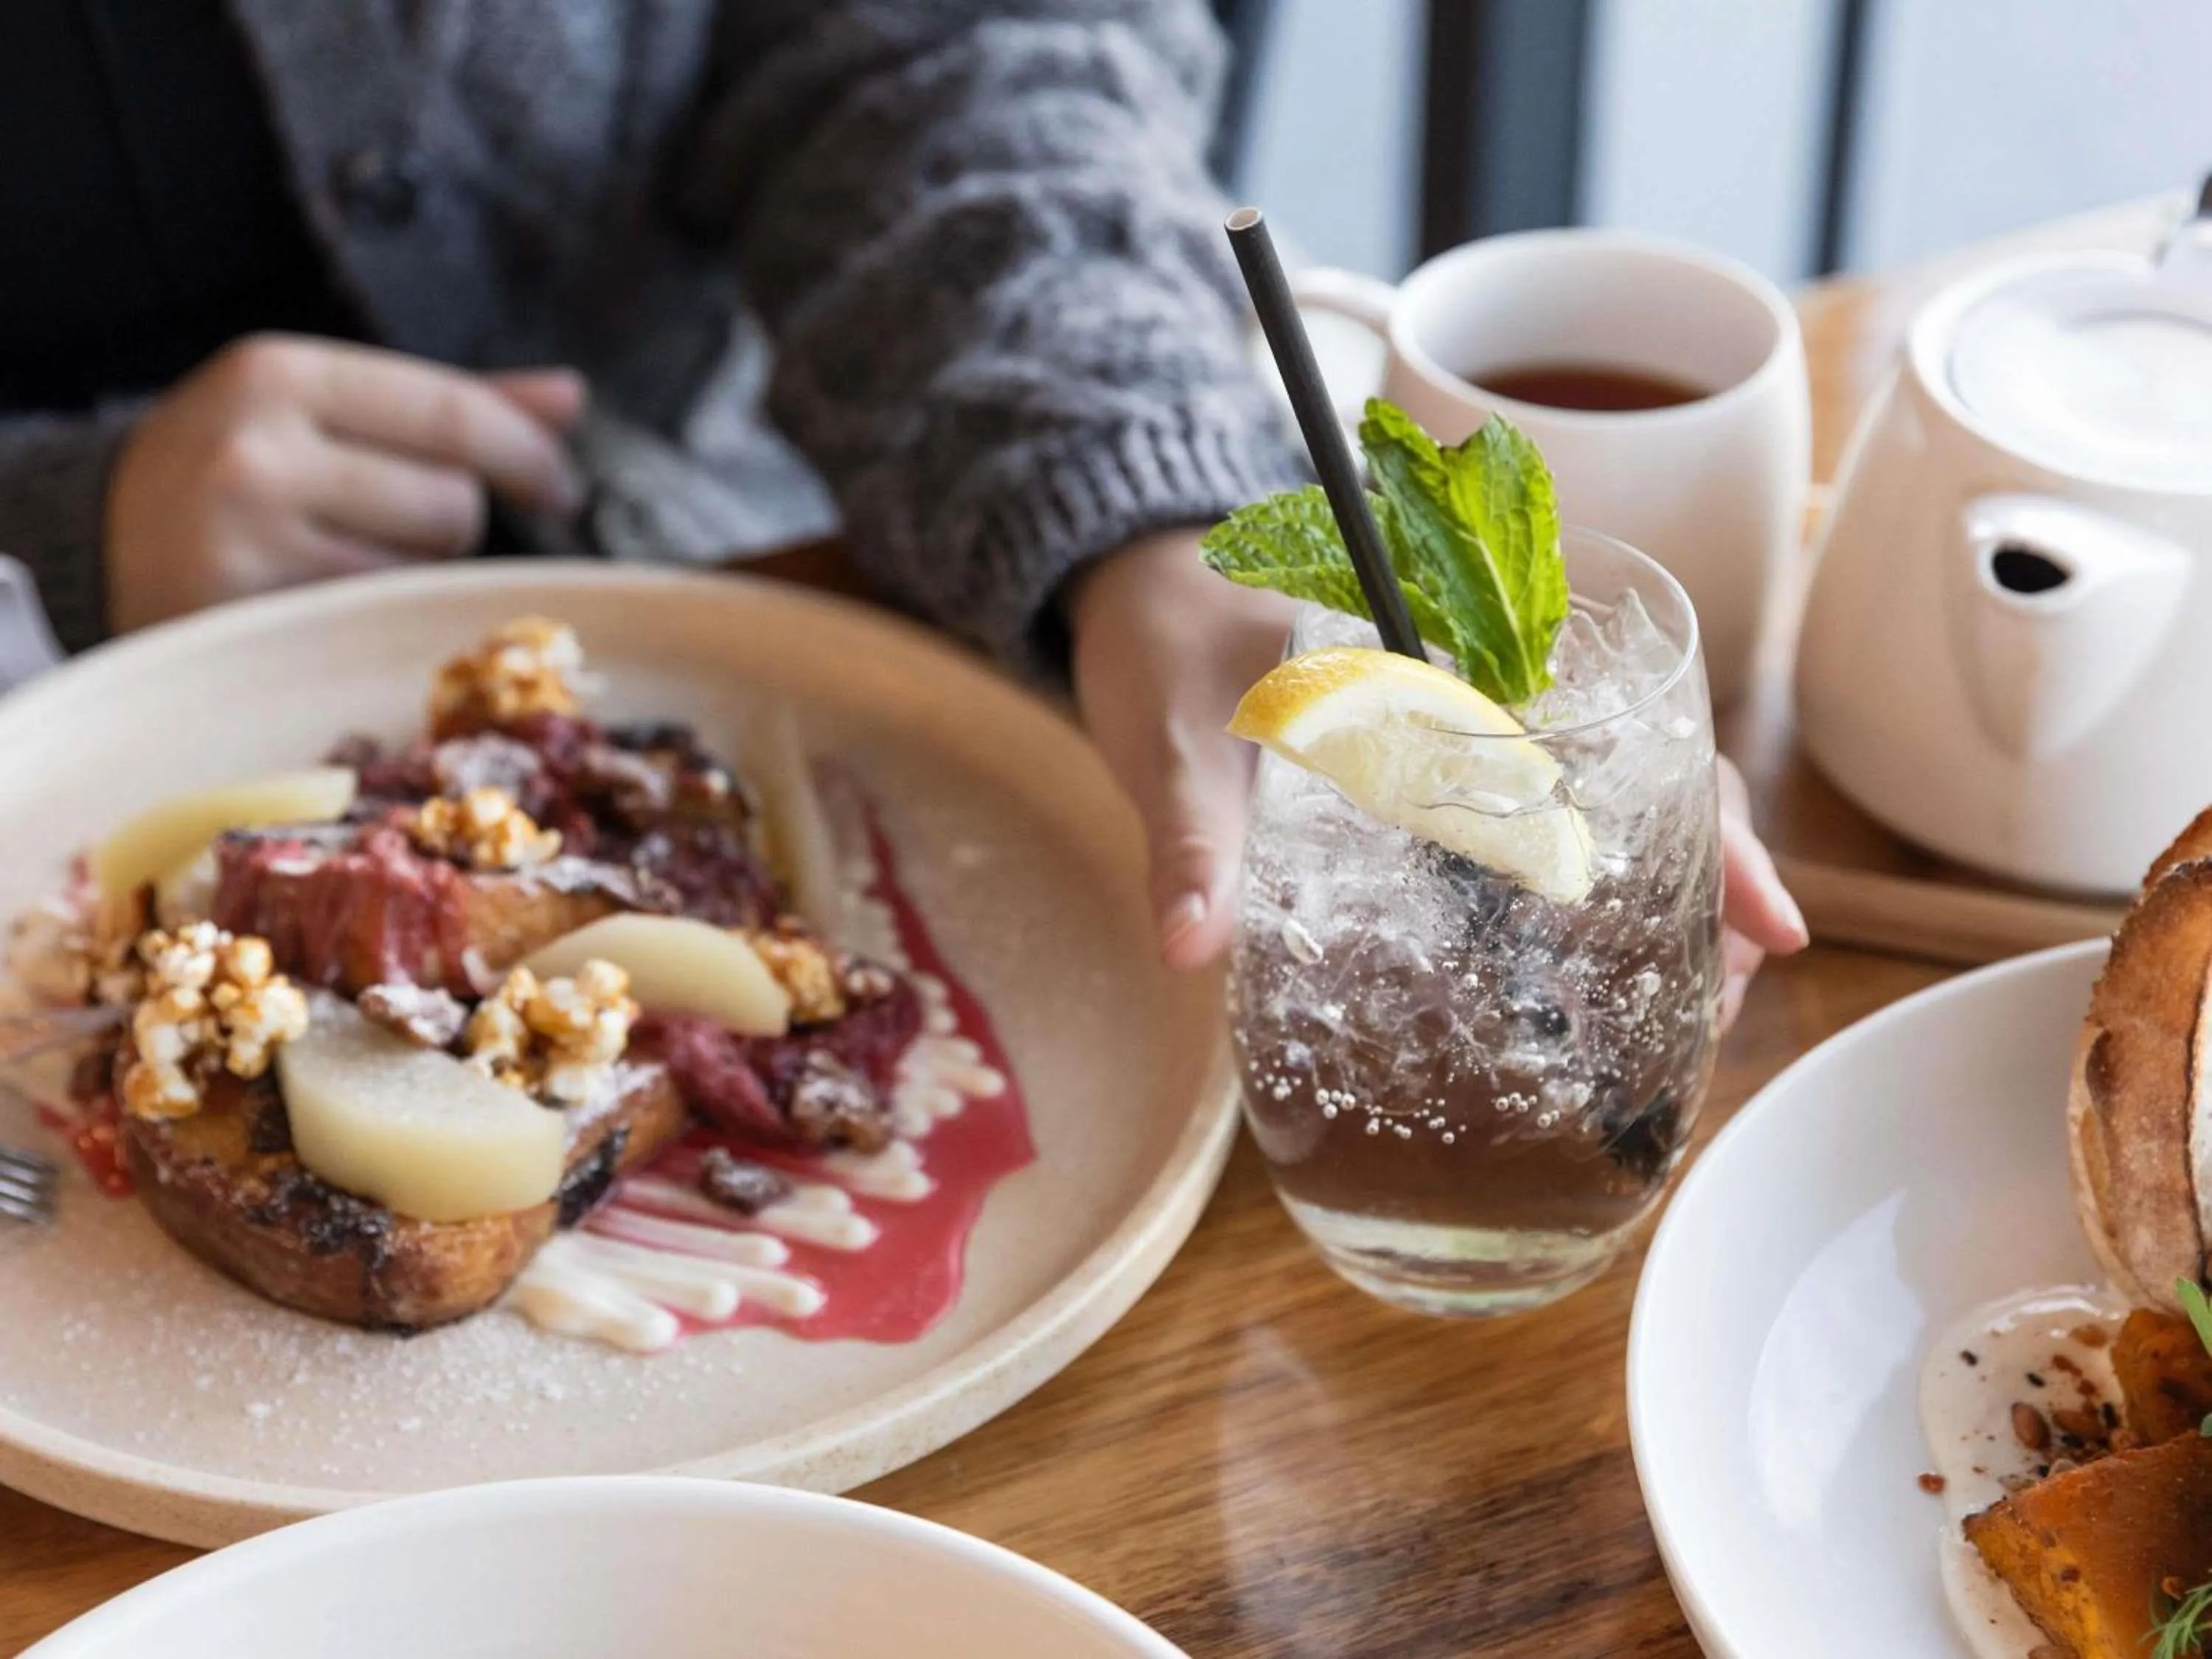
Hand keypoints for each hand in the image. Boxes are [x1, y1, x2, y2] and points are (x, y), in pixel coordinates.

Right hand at [105, 335, 586, 631]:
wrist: (101, 540)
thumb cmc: (242, 465)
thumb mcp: (326, 407)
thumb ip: (448, 402)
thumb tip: (571, 398)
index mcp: (280, 375)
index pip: (451, 413)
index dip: (526, 456)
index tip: (562, 487)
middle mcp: (259, 455)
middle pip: (451, 504)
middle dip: (448, 518)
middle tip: (390, 518)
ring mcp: (248, 546)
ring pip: (421, 574)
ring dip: (412, 573)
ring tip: (341, 554)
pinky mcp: (251, 623)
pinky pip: (375, 627)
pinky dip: (372, 619)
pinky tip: (325, 599)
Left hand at [1069, 534, 1808, 1029]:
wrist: (1130, 594)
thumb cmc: (1162, 642)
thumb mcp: (1173, 738)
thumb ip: (1191, 836)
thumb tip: (1191, 946)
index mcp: (1450, 663)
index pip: (1627, 733)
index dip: (1710, 829)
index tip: (1766, 915)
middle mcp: (1481, 702)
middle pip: (1651, 785)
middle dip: (1711, 890)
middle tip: (1733, 997)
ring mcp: (1464, 749)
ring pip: (1610, 820)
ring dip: (1663, 912)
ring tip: (1696, 1013)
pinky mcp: (1429, 791)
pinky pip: (1536, 845)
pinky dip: (1586, 913)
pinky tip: (1604, 990)